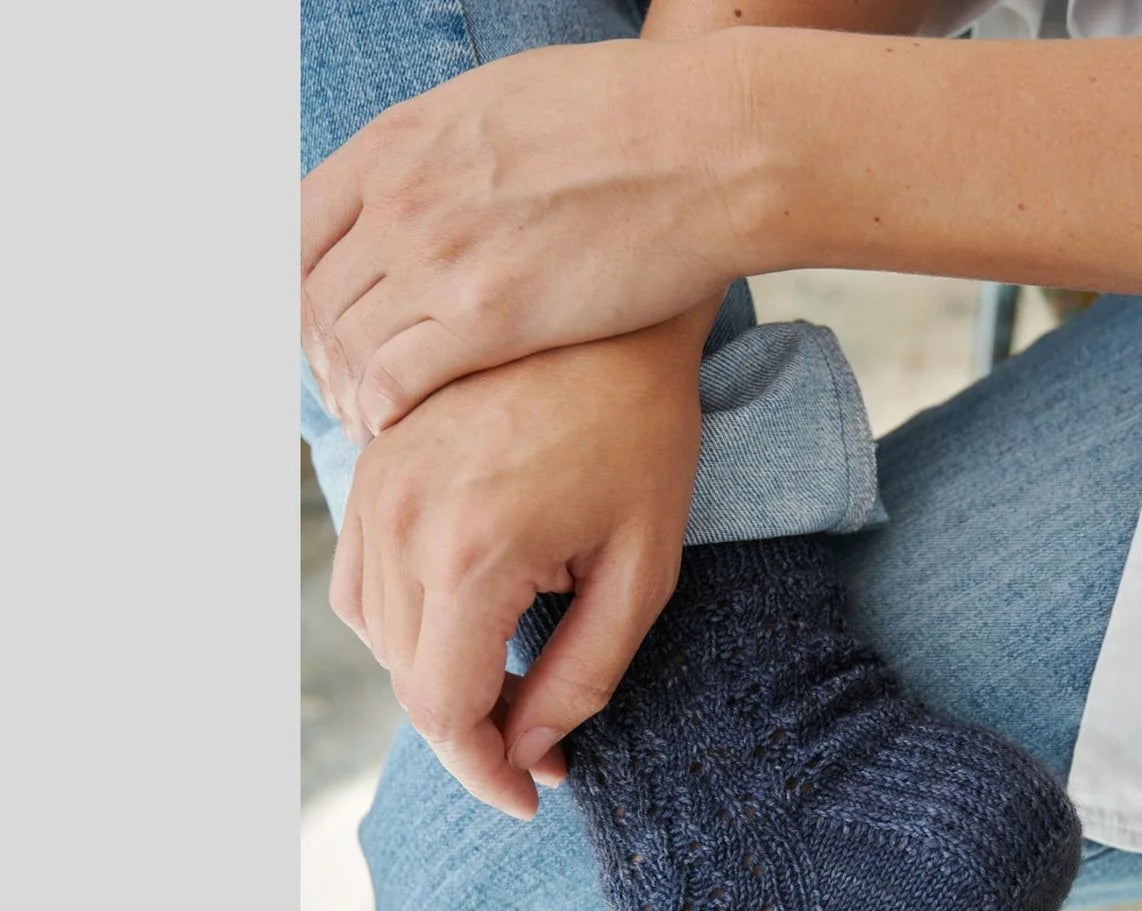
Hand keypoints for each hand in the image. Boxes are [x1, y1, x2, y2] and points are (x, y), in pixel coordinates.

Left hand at [302, 38, 752, 439]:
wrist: (701, 143)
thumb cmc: (632, 121)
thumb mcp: (505, 108)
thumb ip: (453, 154)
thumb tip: (448, 186)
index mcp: (399, 143)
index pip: (299, 230)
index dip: (301, 293)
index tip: (326, 329)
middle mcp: (402, 198)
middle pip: (316, 296)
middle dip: (321, 356)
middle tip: (344, 394)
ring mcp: (440, 256)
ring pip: (347, 346)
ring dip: (348, 394)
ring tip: (369, 424)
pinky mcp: (489, 316)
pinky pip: (395, 380)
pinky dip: (384, 411)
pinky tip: (399, 430)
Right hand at [329, 309, 710, 817]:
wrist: (604, 315)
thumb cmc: (644, 437)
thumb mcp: (641, 573)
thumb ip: (584, 675)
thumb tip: (531, 751)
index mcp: (470, 553)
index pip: (443, 710)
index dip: (486, 772)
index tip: (537, 795)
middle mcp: (400, 522)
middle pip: (408, 680)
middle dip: (472, 734)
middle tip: (542, 751)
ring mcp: (373, 487)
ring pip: (376, 637)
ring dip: (438, 681)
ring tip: (512, 692)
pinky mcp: (370, 467)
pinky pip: (360, 580)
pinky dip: (406, 626)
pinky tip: (470, 627)